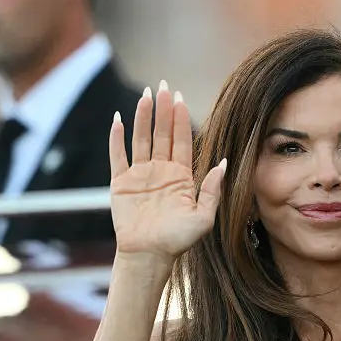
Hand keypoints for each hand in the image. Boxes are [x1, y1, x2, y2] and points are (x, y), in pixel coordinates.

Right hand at [110, 80, 225, 261]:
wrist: (150, 255)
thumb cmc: (178, 240)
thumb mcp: (204, 217)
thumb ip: (212, 190)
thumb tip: (224, 163)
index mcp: (180, 177)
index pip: (181, 141)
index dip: (181, 120)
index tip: (181, 98)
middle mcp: (160, 172)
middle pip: (161, 134)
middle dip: (163, 110)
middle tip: (164, 85)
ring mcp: (140, 176)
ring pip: (141, 140)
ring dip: (143, 118)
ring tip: (146, 96)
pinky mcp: (121, 183)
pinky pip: (118, 157)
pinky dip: (116, 139)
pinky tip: (118, 119)